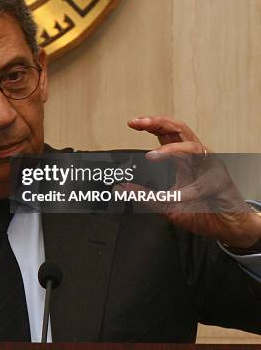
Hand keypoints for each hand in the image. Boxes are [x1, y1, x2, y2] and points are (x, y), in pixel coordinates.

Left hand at [124, 116, 260, 248]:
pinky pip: (203, 182)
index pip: (166, 133)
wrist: (228, 227)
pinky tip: (178, 197)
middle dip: (158, 122)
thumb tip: (122, 188)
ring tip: (152, 156)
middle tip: (140, 123)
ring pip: (192, 146)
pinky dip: (189, 191)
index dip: (150, 125)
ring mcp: (210, 166)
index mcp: (183, 158)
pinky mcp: (221, 181)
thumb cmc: (202, 212)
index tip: (132, 123)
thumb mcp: (166, 205)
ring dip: (171, 149)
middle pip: (179, 129)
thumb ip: (145, 196)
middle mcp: (196, 157)